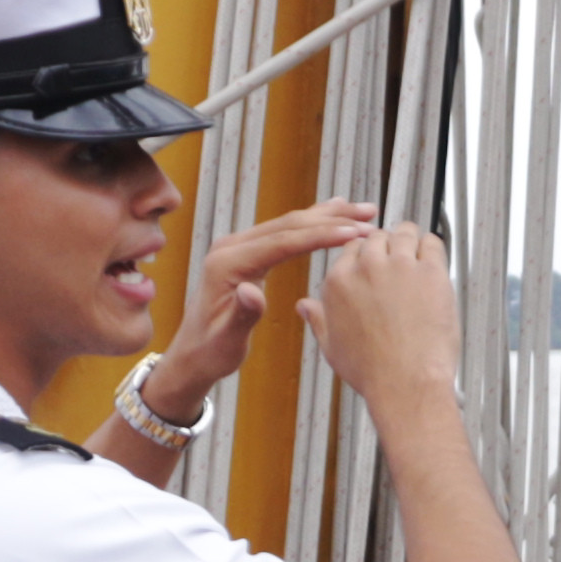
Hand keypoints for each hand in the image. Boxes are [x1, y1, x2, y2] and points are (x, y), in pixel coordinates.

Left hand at [145, 202, 373, 418]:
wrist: (192, 353)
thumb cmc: (210, 350)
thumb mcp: (227, 339)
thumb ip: (242, 314)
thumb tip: (252, 290)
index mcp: (227, 264)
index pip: (282, 242)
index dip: (320, 235)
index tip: (353, 232)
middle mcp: (231, 247)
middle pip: (289, 224)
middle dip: (332, 218)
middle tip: (368, 215)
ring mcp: (239, 247)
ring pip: (290, 223)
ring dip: (327, 215)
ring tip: (362, 209)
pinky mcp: (248, 253)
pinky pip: (286, 232)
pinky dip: (313, 224)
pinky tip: (332, 215)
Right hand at [300, 225, 461, 414]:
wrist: (406, 382)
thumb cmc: (373, 370)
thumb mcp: (332, 346)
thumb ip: (319, 319)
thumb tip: (306, 307)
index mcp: (340, 282)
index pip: (351, 249)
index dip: (365, 255)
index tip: (374, 264)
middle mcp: (367, 268)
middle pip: (377, 238)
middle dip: (387, 245)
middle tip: (398, 260)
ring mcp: (399, 267)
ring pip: (404, 233)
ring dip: (410, 240)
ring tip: (417, 253)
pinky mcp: (430, 273)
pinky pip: (432, 243)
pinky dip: (433, 247)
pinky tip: (434, 256)